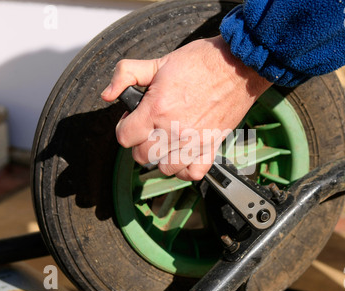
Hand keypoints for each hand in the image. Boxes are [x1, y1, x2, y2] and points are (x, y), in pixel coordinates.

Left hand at [101, 35, 271, 180]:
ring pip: (165, 169)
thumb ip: (126, 74)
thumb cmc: (202, 62)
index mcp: (157, 109)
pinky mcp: (212, 146)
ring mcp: (194, 141)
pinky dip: (185, 169)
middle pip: (142, 157)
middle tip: (149, 130)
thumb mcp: (158, 62)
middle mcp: (174, 130)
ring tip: (166, 144)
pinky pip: (193, 173)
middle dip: (140, 144)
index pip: (124, 138)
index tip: (132, 121)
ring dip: (161, 159)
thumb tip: (107, 95)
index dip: (124, 128)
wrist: (237, 65)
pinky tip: (184, 156)